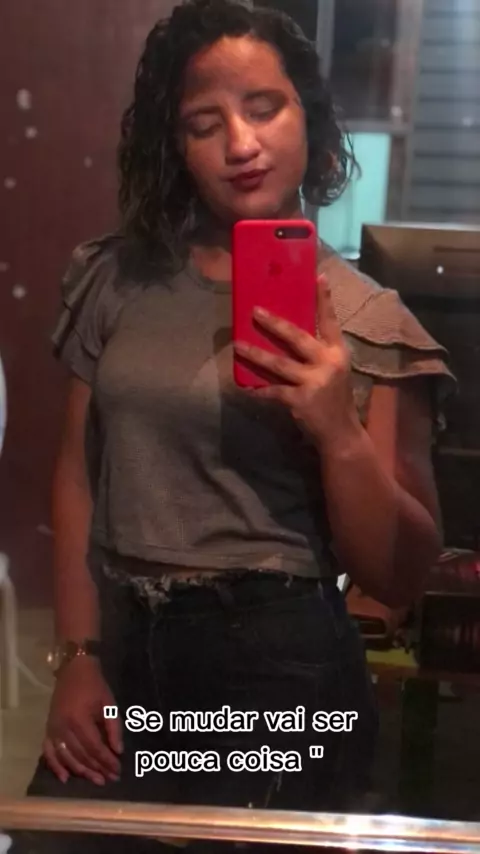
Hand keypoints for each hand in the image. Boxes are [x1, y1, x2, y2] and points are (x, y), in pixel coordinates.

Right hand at [43, 656, 122, 785]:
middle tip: (110, 779)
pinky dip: (55, 766)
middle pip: (81, 755)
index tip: (118, 771)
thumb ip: (113, 728)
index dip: (107, 761)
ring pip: (67, 757)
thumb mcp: (109, 703)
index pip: (94, 747)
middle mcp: (63, 727)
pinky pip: (48, 752)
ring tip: (96, 780)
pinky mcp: (48, 729)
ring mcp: (53, 729)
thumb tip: (118, 751)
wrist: (73, 669)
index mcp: (79, 719)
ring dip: (81, 771)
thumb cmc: (94, 685)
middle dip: (97, 768)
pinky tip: (64, 778)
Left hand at [233, 275, 359, 445]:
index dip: (324, 300)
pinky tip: (244, 387)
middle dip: (274, 323)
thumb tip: (287, 333)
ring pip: (278, 364)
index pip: (330, 321)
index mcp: (337, 353)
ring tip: (238, 345)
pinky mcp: (300, 400)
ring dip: (256, 354)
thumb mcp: (334, 370)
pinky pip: (272, 391)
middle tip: (255, 311)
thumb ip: (317, 353)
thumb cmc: (335, 398)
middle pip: (297, 337)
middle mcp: (327, 363)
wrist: (341, 432)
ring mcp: (314, 382)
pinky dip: (257, 390)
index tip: (318, 277)